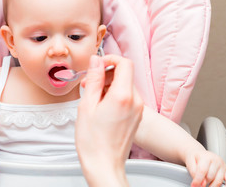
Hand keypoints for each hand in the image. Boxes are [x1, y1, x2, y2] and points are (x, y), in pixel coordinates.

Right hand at [75, 55, 143, 185]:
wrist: (104, 166)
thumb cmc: (93, 142)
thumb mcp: (87, 105)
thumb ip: (94, 79)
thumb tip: (96, 61)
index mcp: (123, 96)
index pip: (125, 63)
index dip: (110, 59)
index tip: (98, 64)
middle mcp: (136, 101)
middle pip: (125, 74)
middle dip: (106, 74)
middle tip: (89, 83)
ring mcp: (138, 110)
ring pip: (125, 85)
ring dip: (109, 85)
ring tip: (93, 97)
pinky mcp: (136, 117)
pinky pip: (127, 97)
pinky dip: (114, 95)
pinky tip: (101, 105)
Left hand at [186, 150, 225, 186]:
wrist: (199, 153)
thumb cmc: (195, 158)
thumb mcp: (190, 162)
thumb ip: (194, 172)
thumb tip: (201, 183)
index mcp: (206, 156)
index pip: (202, 171)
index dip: (197, 180)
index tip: (194, 185)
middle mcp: (216, 160)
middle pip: (210, 176)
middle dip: (203, 182)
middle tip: (198, 183)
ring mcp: (222, 166)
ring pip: (218, 180)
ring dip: (211, 185)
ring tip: (206, 184)